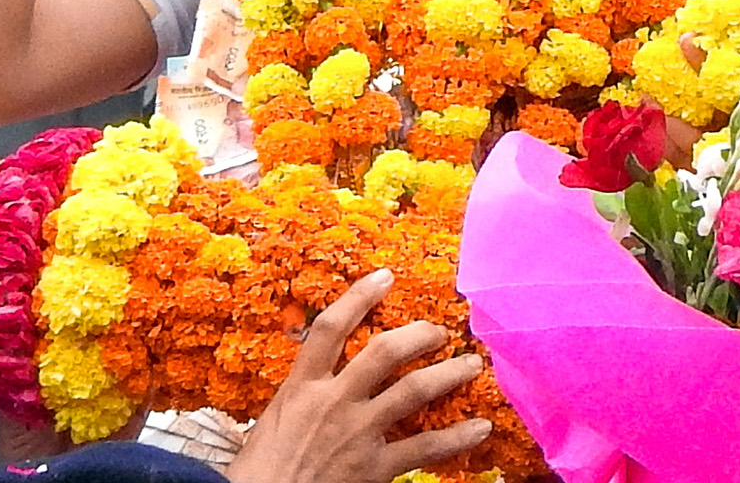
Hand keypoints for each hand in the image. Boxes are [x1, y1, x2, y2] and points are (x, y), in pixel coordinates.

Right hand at [223, 270, 492, 482]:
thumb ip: (302, 394)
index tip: (385, 276)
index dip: (359, 297)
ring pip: (413, 391)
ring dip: (448, 374)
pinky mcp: (375, 468)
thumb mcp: (273, 419)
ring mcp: (358, 433)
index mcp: (302, 387)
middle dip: (418, 335)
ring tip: (471, 364)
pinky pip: (424, 447)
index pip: (331, 328)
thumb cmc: (259, 469)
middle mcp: (334, 402)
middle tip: (440, 330)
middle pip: (384, 353)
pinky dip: (456, 437)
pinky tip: (480, 428)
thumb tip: (322, 375)